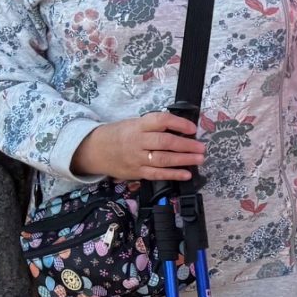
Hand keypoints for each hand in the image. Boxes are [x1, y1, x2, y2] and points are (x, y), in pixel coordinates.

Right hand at [73, 111, 204, 182]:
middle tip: (201, 147)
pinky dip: (173, 175)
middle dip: (186, 145)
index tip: (193, 127)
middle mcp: (138, 141)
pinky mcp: (137, 172)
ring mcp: (137, 158)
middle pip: (165, 142)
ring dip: (184, 160)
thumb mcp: (133, 123)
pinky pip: (157, 174)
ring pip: (163, 159)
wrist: (95, 150)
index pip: (160, 121)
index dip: (179, 123)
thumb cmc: (119, 134)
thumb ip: (153, 127)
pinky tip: (187, 174)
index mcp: (138, 126)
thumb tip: (181, 130)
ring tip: (199, 159)